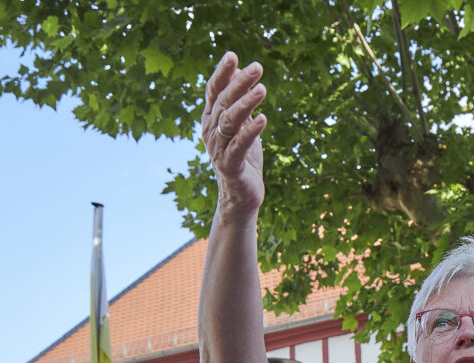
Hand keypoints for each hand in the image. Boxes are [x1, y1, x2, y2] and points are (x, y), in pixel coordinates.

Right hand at [201, 51, 267, 217]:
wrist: (241, 196)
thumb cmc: (243, 157)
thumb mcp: (241, 125)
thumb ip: (239, 99)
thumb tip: (241, 68)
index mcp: (211, 119)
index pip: (213, 91)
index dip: (222, 73)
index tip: (233, 55)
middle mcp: (210, 132)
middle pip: (223, 102)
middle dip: (240, 83)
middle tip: (258, 68)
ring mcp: (218, 149)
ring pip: (229, 121)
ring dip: (246, 104)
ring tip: (262, 90)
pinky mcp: (230, 166)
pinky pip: (239, 146)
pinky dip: (250, 132)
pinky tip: (263, 120)